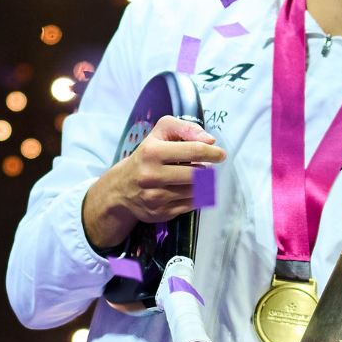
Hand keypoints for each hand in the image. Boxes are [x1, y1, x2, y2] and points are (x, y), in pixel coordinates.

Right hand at [82, 116, 224, 248]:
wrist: (120, 189)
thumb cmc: (147, 156)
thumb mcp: (160, 133)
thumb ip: (185, 128)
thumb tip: (210, 140)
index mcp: (152, 152)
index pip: (194, 151)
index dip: (212, 152)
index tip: (220, 154)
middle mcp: (152, 176)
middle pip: (198, 174)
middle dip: (207, 170)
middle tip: (206, 167)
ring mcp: (156, 197)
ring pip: (196, 190)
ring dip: (202, 183)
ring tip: (194, 177)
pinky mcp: (160, 213)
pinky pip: (191, 204)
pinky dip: (196, 196)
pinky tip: (188, 189)